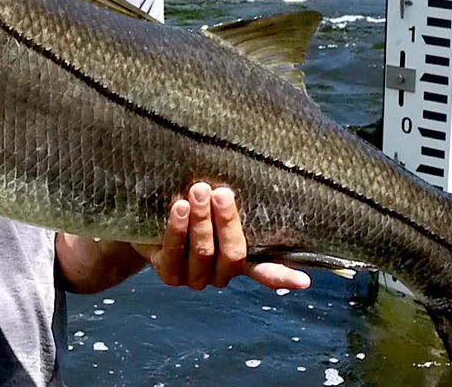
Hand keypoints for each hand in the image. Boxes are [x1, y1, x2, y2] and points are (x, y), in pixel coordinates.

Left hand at [134, 183, 310, 291]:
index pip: (265, 270)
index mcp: (239, 260)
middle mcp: (220, 274)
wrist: (147, 221)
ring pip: (203, 253)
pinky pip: (173, 253)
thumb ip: (233, 202)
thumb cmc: (190, 206)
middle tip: (221, 192)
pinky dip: (177, 229)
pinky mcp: (168, 273)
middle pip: (233, 255)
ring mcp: (194, 277)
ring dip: (201, 220)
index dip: (283, 275)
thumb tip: (261, 172)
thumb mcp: (213, 204)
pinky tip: (178, 207)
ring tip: (198, 191)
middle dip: (227, 222)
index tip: (304, 281)